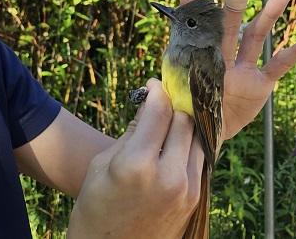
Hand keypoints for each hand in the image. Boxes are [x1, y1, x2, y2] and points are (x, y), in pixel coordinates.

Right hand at [67, 80, 202, 237]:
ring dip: (186, 126)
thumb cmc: (95, 210)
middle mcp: (167, 175)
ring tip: (171, 120)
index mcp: (136, 165)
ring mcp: (186, 189)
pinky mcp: (195, 200)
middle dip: (174, 106)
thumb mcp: (102, 166)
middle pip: (184, 121)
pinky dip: (191, 147)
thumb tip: (149, 103)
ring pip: (198, 139)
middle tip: (164, 100)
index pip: (160, 111)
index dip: (158, 92)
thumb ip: (131, 133)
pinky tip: (178, 142)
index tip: (154, 85)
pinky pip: (199, 160)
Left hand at [179, 0, 295, 140]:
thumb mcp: (174, 78)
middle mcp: (223, 55)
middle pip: (230, 24)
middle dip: (237, 1)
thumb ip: (174, 50)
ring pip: (257, 36)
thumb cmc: (186, 103)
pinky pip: (280, 64)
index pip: (198, 27)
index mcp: (200, 53)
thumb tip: (165, 32)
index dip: (195, 11)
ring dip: (270, 14)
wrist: (202, 134)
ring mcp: (244, 68)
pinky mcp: (261, 84)